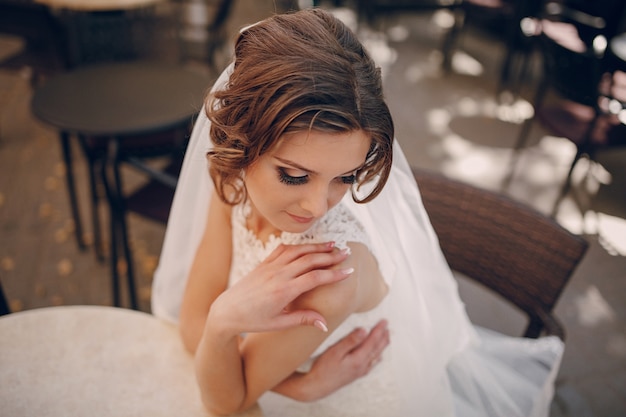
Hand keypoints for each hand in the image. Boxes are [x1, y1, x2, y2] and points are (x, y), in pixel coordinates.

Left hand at [208, 242, 351, 335]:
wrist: (227, 311)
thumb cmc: (253, 321)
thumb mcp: (278, 324)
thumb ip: (303, 319)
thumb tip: (325, 323)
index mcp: (283, 291)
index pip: (315, 278)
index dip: (334, 274)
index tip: (349, 271)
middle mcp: (278, 275)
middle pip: (310, 260)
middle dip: (330, 256)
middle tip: (347, 253)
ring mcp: (270, 267)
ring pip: (298, 251)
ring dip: (316, 247)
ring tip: (332, 245)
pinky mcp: (263, 263)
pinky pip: (283, 249)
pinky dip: (298, 246)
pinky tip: (308, 246)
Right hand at [273, 320, 389, 400]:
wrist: (317, 387)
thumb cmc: (323, 368)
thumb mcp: (335, 351)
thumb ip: (350, 341)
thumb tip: (364, 330)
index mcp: (358, 359)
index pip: (372, 341)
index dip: (379, 330)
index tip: (384, 321)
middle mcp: (362, 366)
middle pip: (377, 349)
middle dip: (383, 336)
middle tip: (388, 326)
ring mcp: (360, 371)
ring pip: (376, 356)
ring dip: (382, 346)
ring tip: (386, 338)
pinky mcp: (356, 375)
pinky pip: (372, 364)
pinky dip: (377, 356)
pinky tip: (377, 356)